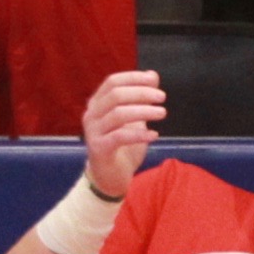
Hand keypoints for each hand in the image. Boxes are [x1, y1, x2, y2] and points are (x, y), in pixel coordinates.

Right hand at [81, 69, 165, 198]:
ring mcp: (93, 131)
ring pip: (118, 114)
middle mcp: (91, 114)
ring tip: (162, 113)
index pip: (112, 82)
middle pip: (115, 95)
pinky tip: (154, 135)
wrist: (109, 178)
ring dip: (143, 111)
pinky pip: (119, 137)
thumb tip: (153, 75)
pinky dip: (139, 135)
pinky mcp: (99, 149)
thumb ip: (139, 99)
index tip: (154, 80)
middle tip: (162, 97)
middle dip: (141, 93)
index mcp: (97, 103)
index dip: (133, 78)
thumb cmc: (122, 146)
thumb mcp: (134, 120)